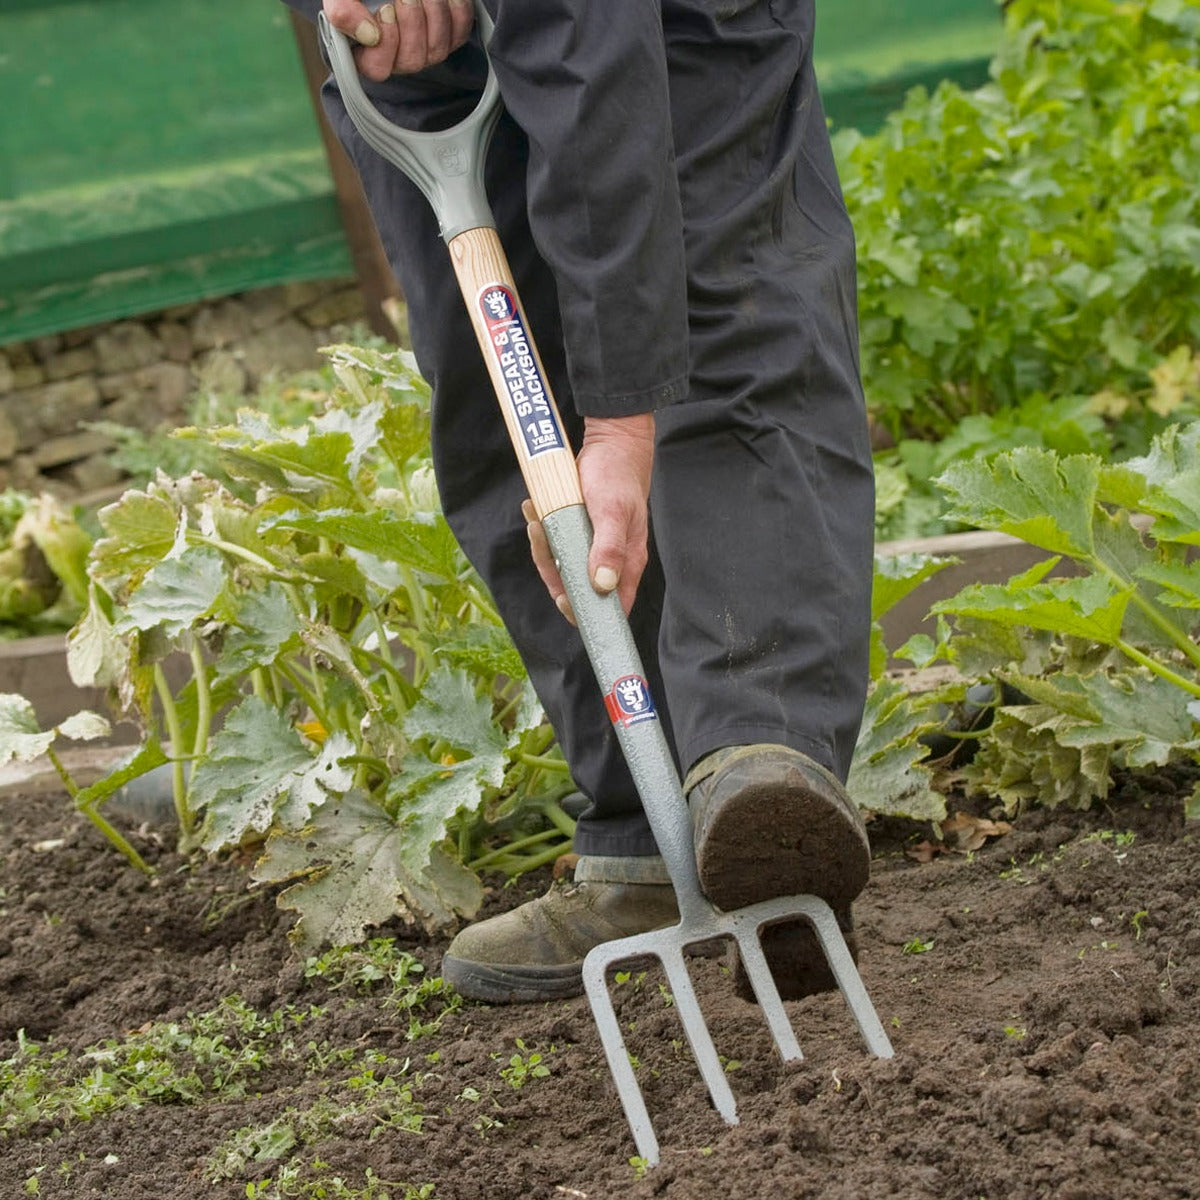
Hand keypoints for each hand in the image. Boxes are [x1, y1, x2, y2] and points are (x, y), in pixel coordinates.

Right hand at [323, 0, 473, 80]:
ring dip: (433, 15)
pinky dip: (456, 11)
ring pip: (438, 50)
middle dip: (412, 24)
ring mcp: (426, 52)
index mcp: (367, 55)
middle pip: (412, 60)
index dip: (386, 42)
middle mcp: (399, 59)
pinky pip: (459, 32)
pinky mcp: (449, 37)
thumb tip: (369, 35)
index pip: (378, 68)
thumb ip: (343, 13)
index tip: (386, 9)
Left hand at [523, 413, 655, 622]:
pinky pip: (555, 543)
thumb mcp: (613, 512)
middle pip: (578, 588)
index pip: (612, 606)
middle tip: (542, 537)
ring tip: (535, 519)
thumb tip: (603, 585)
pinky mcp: (576, 532)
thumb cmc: (618, 477)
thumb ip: (609, 549)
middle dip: (553, 571)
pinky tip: (534, 510)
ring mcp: (591, 546)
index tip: (563, 600)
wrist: (611, 444)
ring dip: (542, 547)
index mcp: (626, 562)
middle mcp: (609, 560)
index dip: (587, 611)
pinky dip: (541, 531)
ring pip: (561, 566)